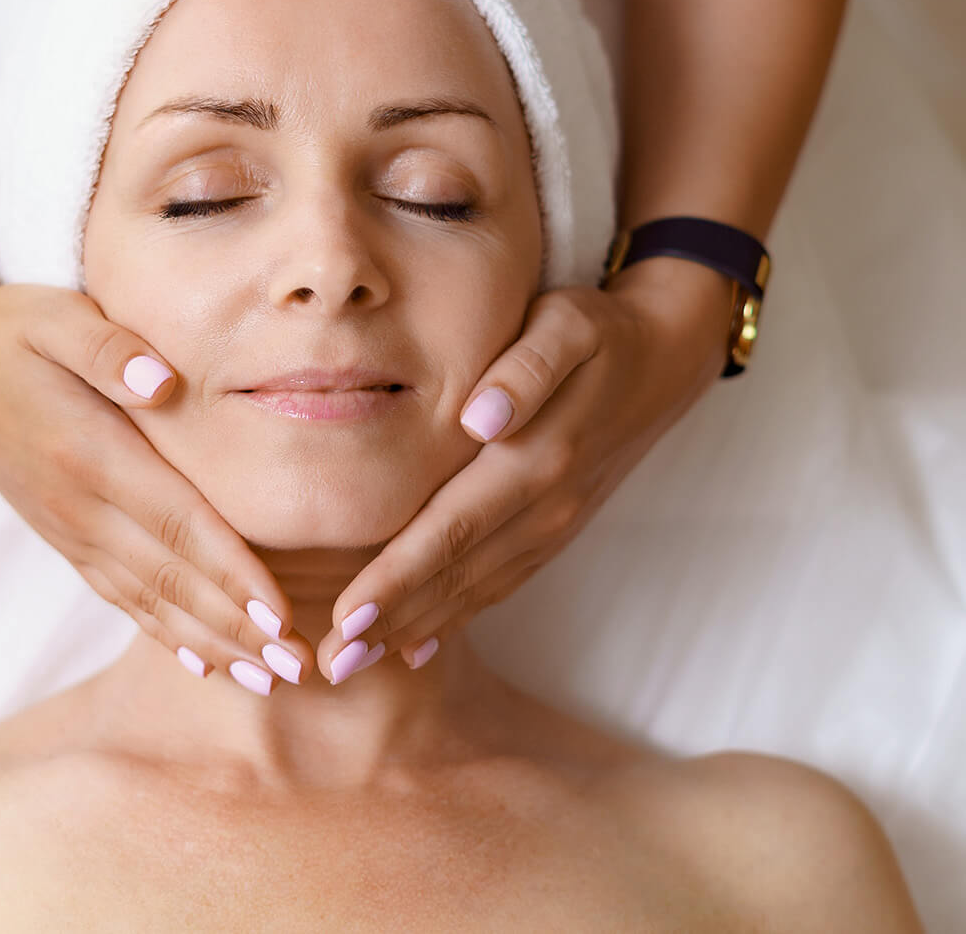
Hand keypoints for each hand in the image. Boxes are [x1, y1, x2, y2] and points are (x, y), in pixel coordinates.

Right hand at [0, 276, 315, 692]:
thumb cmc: (9, 329)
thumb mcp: (56, 318)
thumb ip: (109, 350)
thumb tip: (163, 385)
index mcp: (90, 452)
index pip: (178, 523)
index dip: (232, 574)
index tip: (282, 617)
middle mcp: (79, 504)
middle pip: (172, 579)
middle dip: (239, 628)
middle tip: (301, 669)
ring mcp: (67, 526)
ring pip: (148, 600)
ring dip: (211, 643)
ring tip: (269, 679)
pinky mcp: (61, 532)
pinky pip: (119, 595)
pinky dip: (162, 631)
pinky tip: (201, 660)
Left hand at [315, 259, 735, 677]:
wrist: (662, 359)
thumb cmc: (596, 330)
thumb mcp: (566, 326)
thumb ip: (525, 370)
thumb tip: (480, 420)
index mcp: (539, 458)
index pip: (453, 528)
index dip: (397, 578)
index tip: (345, 617)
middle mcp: (546, 505)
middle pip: (457, 573)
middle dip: (391, 621)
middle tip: (330, 665)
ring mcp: (555, 525)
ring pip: (476, 589)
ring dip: (415, 627)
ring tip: (356, 663)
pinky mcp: (556, 530)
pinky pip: (501, 584)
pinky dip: (457, 617)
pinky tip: (415, 644)